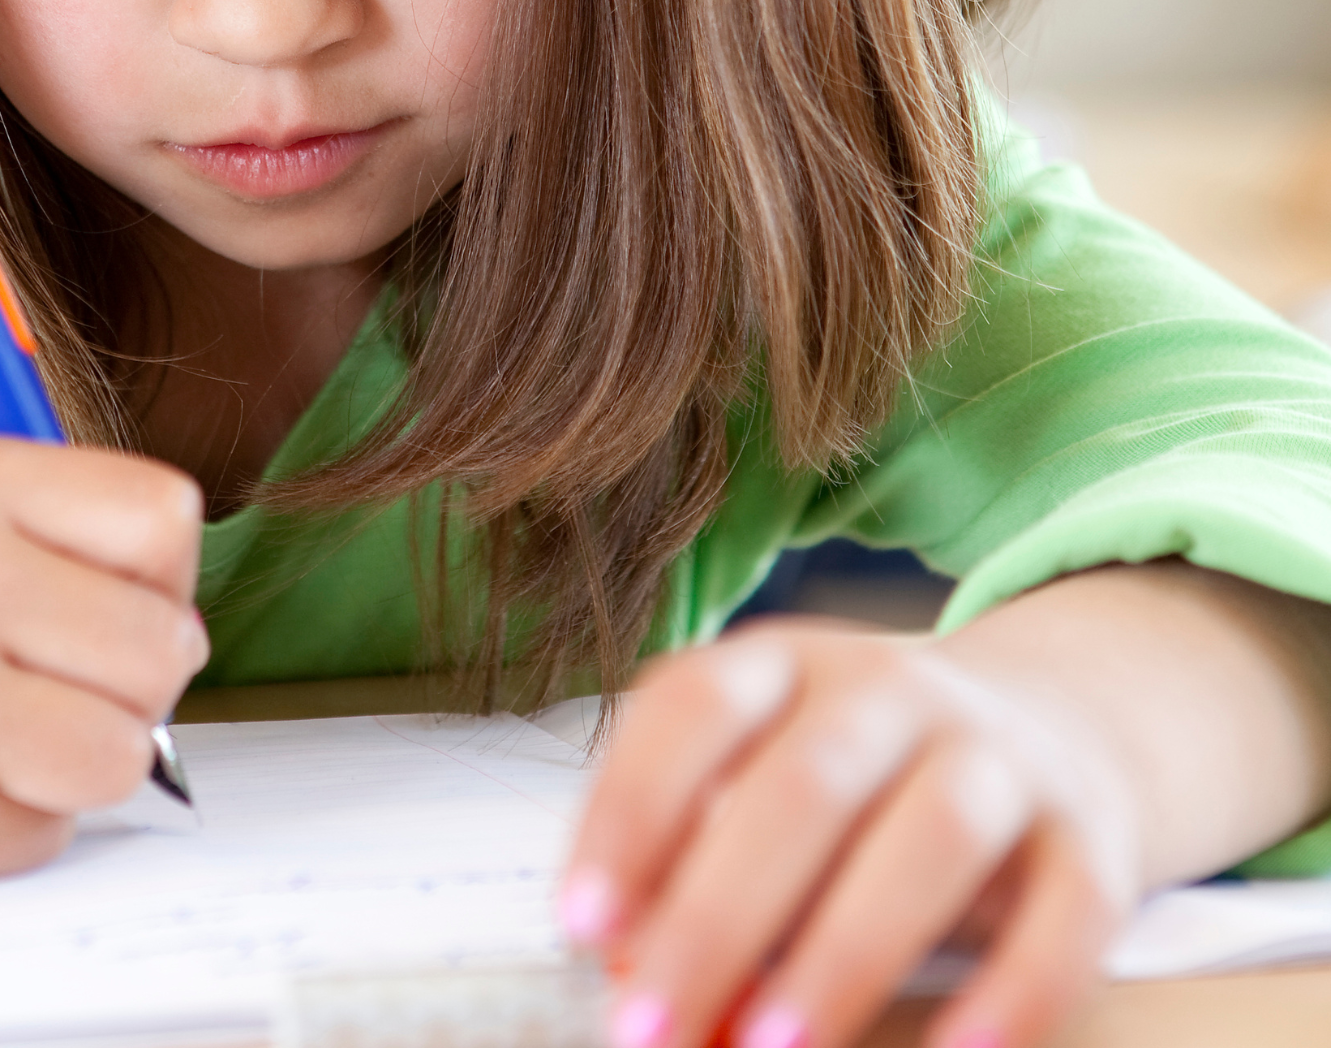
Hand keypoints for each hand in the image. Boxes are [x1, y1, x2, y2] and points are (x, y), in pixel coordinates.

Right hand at [0, 437, 208, 879]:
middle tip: (58, 682)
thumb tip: (183, 624)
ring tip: (6, 736)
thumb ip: (69, 531)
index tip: (112, 601)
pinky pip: (45, 836)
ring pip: (119, 753)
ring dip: (80, 762)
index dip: (161, 577)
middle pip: (163, 647)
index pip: (166, 520)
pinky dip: (12, 826)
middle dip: (133, 681)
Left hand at [557, 618, 1140, 1047]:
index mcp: (784, 662)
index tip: (583, 923)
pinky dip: (1014, 993)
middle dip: (717, 918)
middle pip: (801, 787)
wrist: (1058, 721)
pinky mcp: (1089, 839)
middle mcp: (890, 689)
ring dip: (841, 952)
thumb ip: (690, 842)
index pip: (694, 707)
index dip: (632, 810)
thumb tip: (623, 957)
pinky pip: (1063, 914)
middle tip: (652, 1027)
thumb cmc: (860, 772)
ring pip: (926, 839)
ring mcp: (997, 756)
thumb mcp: (765, 763)